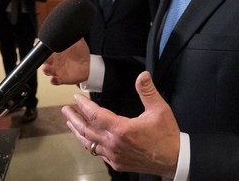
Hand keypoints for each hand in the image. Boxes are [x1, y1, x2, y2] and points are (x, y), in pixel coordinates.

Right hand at [43, 39, 90, 84]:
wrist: (89, 65)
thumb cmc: (81, 53)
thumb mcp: (77, 41)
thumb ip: (72, 36)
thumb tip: (70, 27)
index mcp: (57, 52)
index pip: (46, 51)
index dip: (43, 51)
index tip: (43, 50)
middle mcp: (56, 61)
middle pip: (43, 61)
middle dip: (42, 61)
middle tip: (46, 59)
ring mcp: (58, 70)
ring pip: (46, 71)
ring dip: (46, 70)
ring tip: (48, 68)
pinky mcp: (62, 78)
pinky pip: (54, 81)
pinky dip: (53, 80)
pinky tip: (55, 78)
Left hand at [61, 71, 179, 177]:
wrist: (173, 160)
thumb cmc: (166, 135)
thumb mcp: (159, 110)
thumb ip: (148, 91)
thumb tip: (142, 75)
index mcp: (121, 129)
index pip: (95, 115)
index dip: (84, 105)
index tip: (77, 97)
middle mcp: (113, 143)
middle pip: (87, 130)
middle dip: (74, 118)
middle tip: (65, 110)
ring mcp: (114, 155)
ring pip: (89, 143)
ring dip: (78, 132)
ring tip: (70, 124)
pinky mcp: (117, 163)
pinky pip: (98, 153)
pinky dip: (90, 144)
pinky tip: (88, 140)